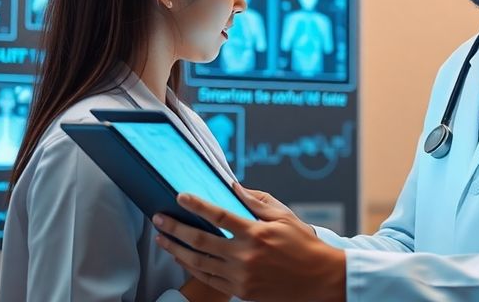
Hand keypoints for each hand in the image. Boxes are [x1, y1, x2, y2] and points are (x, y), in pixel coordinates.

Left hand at [153, 184, 344, 301]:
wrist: (319, 279)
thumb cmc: (303, 245)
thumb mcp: (285, 217)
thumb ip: (258, 201)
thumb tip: (235, 187)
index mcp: (256, 233)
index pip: (219, 216)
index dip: (197, 205)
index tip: (181, 196)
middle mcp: (245, 256)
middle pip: (201, 240)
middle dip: (175, 228)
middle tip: (159, 219)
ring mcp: (241, 276)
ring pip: (199, 263)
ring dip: (177, 250)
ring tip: (162, 239)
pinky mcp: (241, 290)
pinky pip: (209, 279)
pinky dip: (192, 269)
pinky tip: (182, 258)